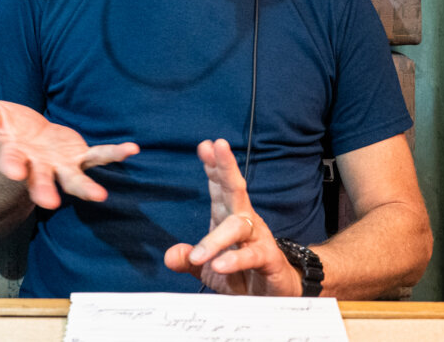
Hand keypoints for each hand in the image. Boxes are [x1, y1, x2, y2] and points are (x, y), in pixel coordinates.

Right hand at [0, 94, 138, 209]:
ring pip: (72, 180)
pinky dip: (114, 154)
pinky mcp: (78, 158)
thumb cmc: (4, 134)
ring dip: (85, 188)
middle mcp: (36, 170)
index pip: (8, 166)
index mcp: (11, 161)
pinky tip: (131, 150)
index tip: (12, 169)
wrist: (24, 147)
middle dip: (43, 191)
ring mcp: (59, 167)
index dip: (9, 167)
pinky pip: (98, 157)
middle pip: (39, 182)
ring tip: (99, 196)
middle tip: (49, 202)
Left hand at [163, 139, 301, 295]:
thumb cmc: (241, 276)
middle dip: (226, 167)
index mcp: (227, 217)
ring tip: (200, 254)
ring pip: (239, 226)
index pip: (220, 187)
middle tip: (219, 146)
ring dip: (217, 238)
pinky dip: (235, 260)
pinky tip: (220, 265)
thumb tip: (170, 255)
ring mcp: (258, 238)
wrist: (273, 296)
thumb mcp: (207, 270)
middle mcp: (243, 221)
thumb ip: (188, 261)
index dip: (213, 166)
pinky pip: (252, 256)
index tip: (205, 146)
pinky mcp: (269, 259)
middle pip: (235, 189)